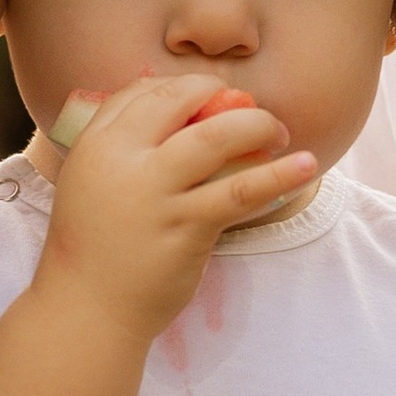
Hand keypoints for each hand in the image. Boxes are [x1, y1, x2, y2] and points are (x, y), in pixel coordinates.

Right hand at [38, 69, 312, 342]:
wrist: (88, 308)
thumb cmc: (93, 245)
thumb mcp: (89, 181)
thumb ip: (121, 145)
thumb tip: (171, 105)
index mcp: (95, 144)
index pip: (143, 90)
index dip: (183, 87)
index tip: (211, 96)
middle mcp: (122, 161)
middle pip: (180, 100)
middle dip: (223, 94)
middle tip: (249, 110)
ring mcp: (156, 194)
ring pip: (216, 137)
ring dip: (257, 124)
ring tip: (281, 131)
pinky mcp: (187, 227)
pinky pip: (241, 191)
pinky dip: (278, 175)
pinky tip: (306, 165)